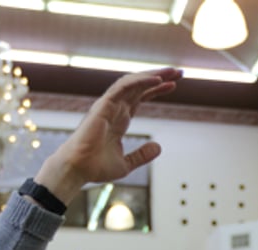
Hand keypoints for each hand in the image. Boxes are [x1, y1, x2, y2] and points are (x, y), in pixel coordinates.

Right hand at [34, 67, 180, 205]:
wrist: (78, 169)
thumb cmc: (96, 167)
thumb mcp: (126, 163)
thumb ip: (141, 155)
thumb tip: (158, 147)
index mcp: (119, 118)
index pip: (140, 97)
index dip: (157, 89)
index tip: (174, 84)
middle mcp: (115, 108)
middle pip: (140, 86)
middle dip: (160, 77)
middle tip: (180, 72)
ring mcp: (109, 105)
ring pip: (133, 82)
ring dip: (153, 75)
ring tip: (173, 72)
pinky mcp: (104, 105)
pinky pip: (123, 87)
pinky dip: (141, 81)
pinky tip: (157, 80)